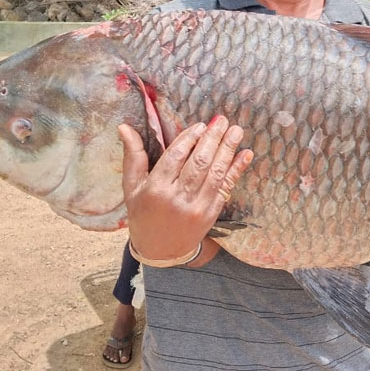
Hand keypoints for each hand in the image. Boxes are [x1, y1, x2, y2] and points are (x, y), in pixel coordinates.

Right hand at [118, 116, 252, 265]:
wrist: (159, 250)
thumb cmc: (143, 214)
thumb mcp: (132, 187)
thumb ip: (132, 156)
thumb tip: (124, 127)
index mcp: (156, 189)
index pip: (175, 156)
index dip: (189, 138)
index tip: (200, 125)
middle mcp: (177, 198)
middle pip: (199, 162)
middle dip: (213, 139)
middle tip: (223, 120)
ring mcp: (197, 207)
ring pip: (215, 173)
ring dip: (228, 150)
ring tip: (236, 131)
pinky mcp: (210, 214)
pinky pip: (226, 188)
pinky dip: (236, 170)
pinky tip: (245, 154)